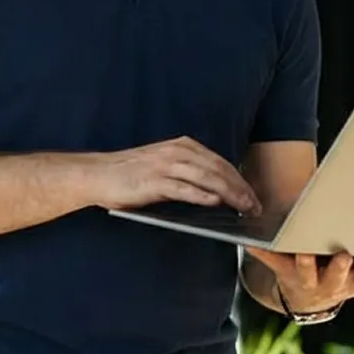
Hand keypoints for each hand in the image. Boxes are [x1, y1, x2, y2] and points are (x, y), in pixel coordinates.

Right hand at [93, 137, 260, 213]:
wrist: (98, 174)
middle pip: (218, 169)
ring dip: (229, 193)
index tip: (253, 196)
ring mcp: (165, 166)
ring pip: (206, 178)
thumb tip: (217, 192)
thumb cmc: (130, 174)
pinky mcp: (154, 181)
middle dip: (240, 188)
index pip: (220, 163)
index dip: (240, 180)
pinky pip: (183, 188)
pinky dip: (202, 195)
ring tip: (244, 207)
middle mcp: (177, 152)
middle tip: (255, 206)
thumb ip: (189, 173)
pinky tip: (216, 202)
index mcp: (183, 146)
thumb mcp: (165, 165)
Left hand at [244, 238, 353, 313]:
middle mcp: (330, 283)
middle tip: (344, 254)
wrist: (307, 300)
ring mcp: (305, 277)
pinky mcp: (282, 270)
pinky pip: (270, 260)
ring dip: (304, 262)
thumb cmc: (343, 278)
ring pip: (305, 270)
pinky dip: (259, 251)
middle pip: (337, 276)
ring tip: (303, 251)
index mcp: (352, 282)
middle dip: (340, 266)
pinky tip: (248, 240)